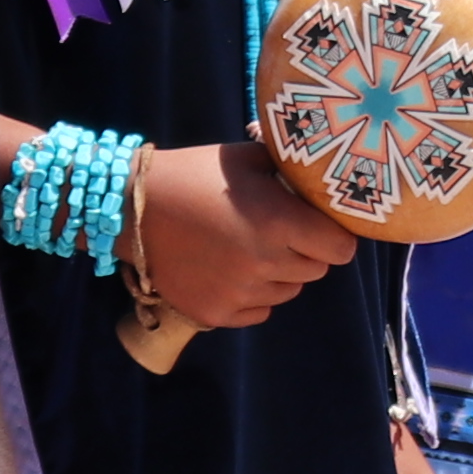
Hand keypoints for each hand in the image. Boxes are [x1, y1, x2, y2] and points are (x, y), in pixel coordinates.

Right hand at [131, 136, 359, 329]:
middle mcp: (264, 265)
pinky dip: (254, 296)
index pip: (341, 249)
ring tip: (251, 248)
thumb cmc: (195, 175)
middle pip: (317, 270)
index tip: (319, 226)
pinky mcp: (216, 314)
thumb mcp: (247, 159)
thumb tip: (319, 181)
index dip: (334, 236)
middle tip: (281, 232)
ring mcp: (239, 294)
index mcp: (279, 222)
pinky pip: (259, 311)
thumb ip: (289, 173)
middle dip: (307, 252)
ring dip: (281, 274)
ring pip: (289, 292)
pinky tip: (232, 270)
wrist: (131, 209)